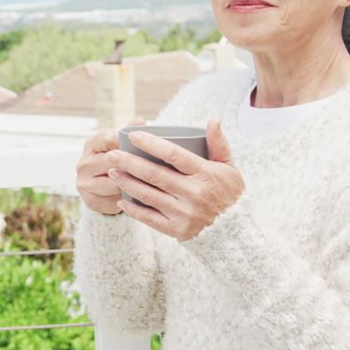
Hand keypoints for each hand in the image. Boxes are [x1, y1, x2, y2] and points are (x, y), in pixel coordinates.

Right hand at [75, 117, 146, 214]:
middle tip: (153, 167)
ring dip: (131, 183)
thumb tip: (140, 120)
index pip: (108, 139)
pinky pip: (112, 201)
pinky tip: (138, 196)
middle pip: (111, 163)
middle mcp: (83, 163)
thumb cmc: (116, 160)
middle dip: (132, 165)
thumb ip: (130, 132)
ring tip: (148, 183)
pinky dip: (126, 200)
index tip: (142, 145)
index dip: (126, 142)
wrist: (102, 185)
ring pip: (112, 183)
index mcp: (91, 144)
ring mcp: (83, 183)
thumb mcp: (121, 145)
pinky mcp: (89, 200)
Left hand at [106, 118, 243, 240]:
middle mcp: (194, 194)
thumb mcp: (229, 167)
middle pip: (155, 174)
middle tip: (112, 154)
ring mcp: (185, 213)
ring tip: (112, 172)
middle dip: (129, 163)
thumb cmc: (230, 194)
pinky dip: (134, 210)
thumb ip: (219, 143)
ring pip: (149, 195)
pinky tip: (121, 199)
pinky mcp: (178, 230)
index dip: (152, 144)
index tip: (133, 136)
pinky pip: (150, 219)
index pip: (174, 155)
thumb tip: (214, 118)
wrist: (237, 231)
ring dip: (127, 183)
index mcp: (205, 174)